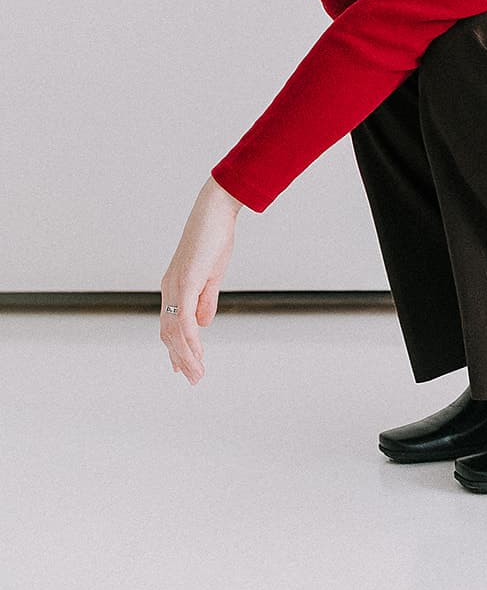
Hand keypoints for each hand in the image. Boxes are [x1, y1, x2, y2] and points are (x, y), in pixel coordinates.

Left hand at [160, 178, 240, 384]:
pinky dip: (188, 339)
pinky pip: (183, 317)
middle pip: (168, 332)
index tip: (184, 368)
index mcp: (175, 286)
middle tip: (193, 378)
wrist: (215, 210)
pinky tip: (197, 353)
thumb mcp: (212, 274)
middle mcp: (170, 288)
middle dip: (180, 358)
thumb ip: (206, 300)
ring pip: (174, 330)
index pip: (171, 324)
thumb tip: (203, 324)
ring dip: (185, 355)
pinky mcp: (186, 281)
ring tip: (197, 373)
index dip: (177, 348)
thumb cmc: (214, 236)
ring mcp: (176, 285)